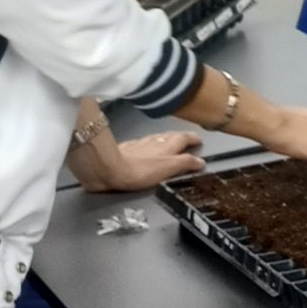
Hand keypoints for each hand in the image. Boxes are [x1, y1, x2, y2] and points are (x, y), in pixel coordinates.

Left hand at [75, 128, 204, 192]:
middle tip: (187, 138)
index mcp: (166, 147)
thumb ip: (185, 164)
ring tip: (168, 140)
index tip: (198, 140)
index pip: (183, 139)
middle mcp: (153, 143)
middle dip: (180, 136)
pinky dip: (146, 144)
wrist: (105, 168)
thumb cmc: (137, 171)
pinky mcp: (124, 149)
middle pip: (170, 136)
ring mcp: (138, 145)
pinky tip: (142, 146)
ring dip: (164, 138)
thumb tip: (201, 161)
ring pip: (155, 138)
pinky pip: (139, 143)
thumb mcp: (167, 168)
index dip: (192, 139)